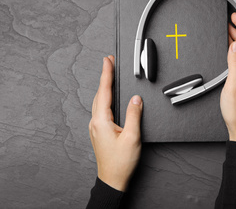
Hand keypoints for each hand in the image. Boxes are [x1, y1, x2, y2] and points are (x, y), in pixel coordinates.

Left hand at [89, 55, 142, 190]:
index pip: (104, 91)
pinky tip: (109, 97)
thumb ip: (134, 115)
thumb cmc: (121, 162)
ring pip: (99, 101)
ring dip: (104, 86)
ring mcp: (96, 127)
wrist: (112, 179)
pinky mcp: (99, 131)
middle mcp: (95, 122)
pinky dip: (105, 97)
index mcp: (101, 121)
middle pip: (100, 94)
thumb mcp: (132, 137)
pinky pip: (101, 109)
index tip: (107, 61)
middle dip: (104, 77)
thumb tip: (136, 99)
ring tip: (109, 75)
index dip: (106, 74)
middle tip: (109, 63)